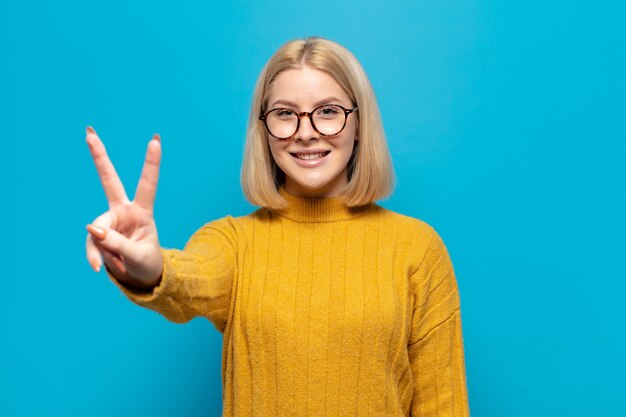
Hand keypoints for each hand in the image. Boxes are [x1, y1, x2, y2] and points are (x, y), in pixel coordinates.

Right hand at [85, 126, 162, 288]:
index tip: (155, 140)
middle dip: (99, 157)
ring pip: (98, 231)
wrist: (142, 277)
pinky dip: (96, 258)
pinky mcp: (99, 234)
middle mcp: (124, 211)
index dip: (151, 163)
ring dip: (107, 252)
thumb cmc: (147, 263)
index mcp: (143, 212)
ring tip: (121, 265)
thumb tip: (93, 229)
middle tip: (89, 132)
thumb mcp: (138, 256)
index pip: (147, 184)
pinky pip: (92, 245)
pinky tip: (97, 268)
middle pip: (109, 180)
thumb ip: (117, 244)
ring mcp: (110, 221)